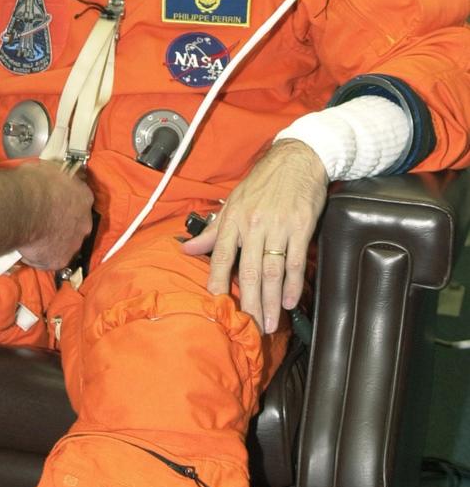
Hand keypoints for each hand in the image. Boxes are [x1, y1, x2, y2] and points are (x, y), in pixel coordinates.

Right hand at [15, 160, 94, 269]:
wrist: (23, 208)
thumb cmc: (32, 185)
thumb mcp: (49, 168)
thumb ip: (55, 177)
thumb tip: (51, 175)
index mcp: (83, 196)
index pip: (80, 201)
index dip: (67, 203)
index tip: (55, 204)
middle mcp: (84, 221)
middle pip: (77, 225)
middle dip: (63, 225)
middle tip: (44, 222)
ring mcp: (74, 243)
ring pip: (65, 244)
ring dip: (53, 242)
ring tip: (34, 237)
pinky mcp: (60, 259)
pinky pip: (50, 260)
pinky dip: (40, 257)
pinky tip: (28, 250)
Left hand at [181, 140, 328, 334]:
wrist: (297, 158)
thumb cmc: (263, 181)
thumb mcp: (233, 201)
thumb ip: (212, 230)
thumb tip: (186, 249)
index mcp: (233, 219)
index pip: (220, 257)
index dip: (218, 283)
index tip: (217, 307)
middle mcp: (253, 224)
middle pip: (249, 271)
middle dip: (249, 303)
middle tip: (249, 328)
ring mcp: (278, 226)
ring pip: (272, 270)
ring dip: (271, 301)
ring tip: (270, 323)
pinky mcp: (301, 227)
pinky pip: (296, 261)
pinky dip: (293, 284)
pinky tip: (289, 302)